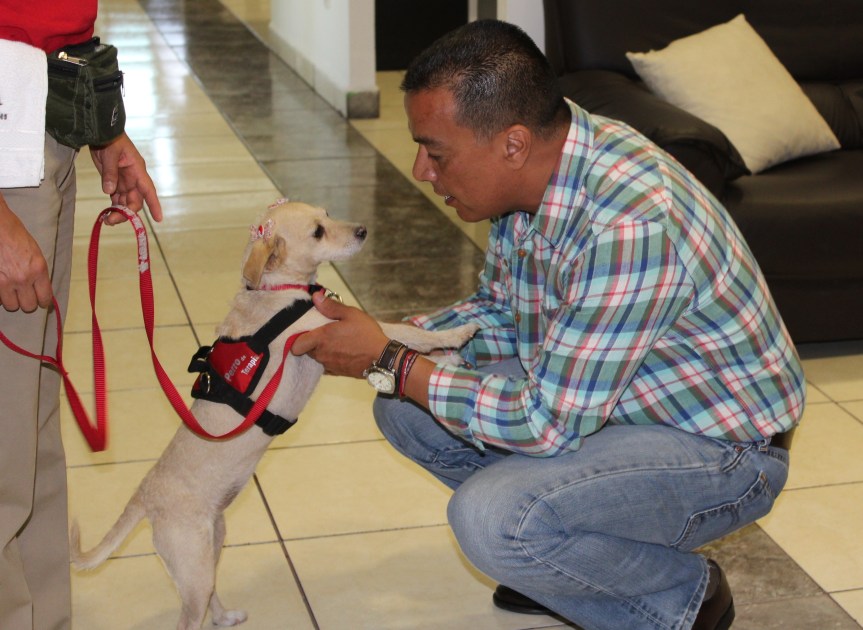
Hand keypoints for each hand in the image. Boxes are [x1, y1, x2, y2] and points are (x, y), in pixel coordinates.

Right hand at [0, 194, 51, 311]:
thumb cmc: (16, 235)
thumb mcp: (35, 254)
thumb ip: (38, 273)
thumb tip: (40, 289)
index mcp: (38, 270)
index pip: (45, 298)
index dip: (43, 301)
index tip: (40, 301)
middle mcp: (23, 278)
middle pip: (28, 306)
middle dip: (27, 302)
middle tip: (24, 296)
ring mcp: (4, 281)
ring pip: (11, 306)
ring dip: (11, 300)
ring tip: (11, 291)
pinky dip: (0, 295)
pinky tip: (2, 287)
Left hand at [89, 132, 162, 224]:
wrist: (102, 133)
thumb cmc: (110, 140)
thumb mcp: (110, 154)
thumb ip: (110, 173)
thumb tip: (109, 191)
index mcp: (137, 171)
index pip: (148, 190)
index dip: (154, 204)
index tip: (158, 219)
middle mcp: (133, 179)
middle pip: (135, 201)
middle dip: (126, 213)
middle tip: (111, 221)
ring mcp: (125, 182)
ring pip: (125, 202)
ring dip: (118, 212)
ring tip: (107, 221)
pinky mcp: (115, 182)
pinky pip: (116, 198)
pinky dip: (113, 207)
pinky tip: (106, 214)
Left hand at [291, 292, 389, 377]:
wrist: (383, 359)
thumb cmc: (367, 335)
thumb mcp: (351, 314)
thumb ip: (331, 307)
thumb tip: (316, 297)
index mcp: (321, 338)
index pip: (296, 345)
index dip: (298, 338)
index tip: (307, 331)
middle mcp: (321, 354)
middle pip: (306, 350)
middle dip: (312, 342)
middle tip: (326, 333)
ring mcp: (329, 365)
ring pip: (317, 358)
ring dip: (322, 350)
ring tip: (337, 342)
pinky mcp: (337, 373)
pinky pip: (327, 366)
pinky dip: (330, 360)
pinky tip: (342, 353)